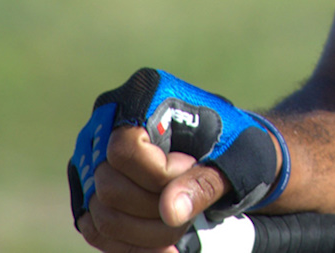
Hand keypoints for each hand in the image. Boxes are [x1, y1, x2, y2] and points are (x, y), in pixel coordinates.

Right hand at [69, 69, 289, 249]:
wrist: (234, 159)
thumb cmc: (238, 150)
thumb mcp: (235, 163)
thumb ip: (203, 183)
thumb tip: (170, 209)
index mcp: (146, 95)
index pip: (125, 149)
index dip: (159, 175)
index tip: (191, 169)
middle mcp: (111, 121)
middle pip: (109, 186)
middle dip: (154, 213)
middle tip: (189, 215)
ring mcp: (97, 157)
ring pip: (100, 213)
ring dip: (144, 235)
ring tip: (178, 232)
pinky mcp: (95, 188)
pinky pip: (96, 228)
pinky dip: (129, 244)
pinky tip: (161, 245)